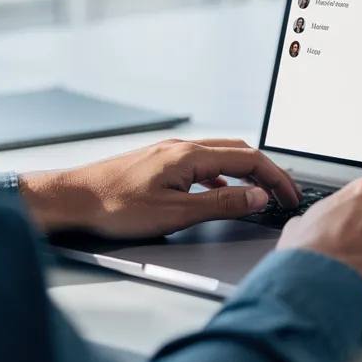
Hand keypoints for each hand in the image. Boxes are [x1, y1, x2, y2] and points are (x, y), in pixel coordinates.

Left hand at [17, 138, 301, 238]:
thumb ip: (221, 206)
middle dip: (267, 172)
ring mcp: (169, 153)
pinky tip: (219, 194)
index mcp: (190, 156)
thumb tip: (257, 198)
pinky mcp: (159, 162)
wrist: (71, 198)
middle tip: (284, 194)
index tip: (290, 196)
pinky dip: (222, 177)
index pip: (249, 160)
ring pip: (221, 156)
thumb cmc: (113, 206)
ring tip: (260, 194)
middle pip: (240, 152)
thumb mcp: (175, 213)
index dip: (276, 179)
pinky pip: (202, 164)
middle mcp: (182, 147)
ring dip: (246, 173)